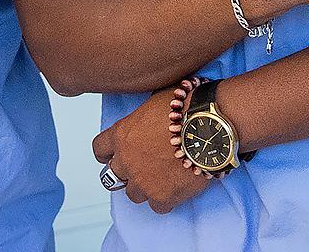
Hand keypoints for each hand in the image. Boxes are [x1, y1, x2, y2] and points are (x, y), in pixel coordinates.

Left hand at [93, 86, 213, 213]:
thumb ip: (143, 117)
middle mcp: (126, 161)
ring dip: (144, 187)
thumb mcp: (155, 101)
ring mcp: (143, 181)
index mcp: (122, 135)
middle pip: (112, 176)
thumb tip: (148, 117)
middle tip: (141, 167)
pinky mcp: (162, 196)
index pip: (99, 149)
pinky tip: (175, 188)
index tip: (113, 155)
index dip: (107, 153)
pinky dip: (165, 200)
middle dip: (125, 172)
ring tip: (161, 178)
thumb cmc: (186, 108)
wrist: (209, 125)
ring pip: (133, 194)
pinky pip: (157, 207)